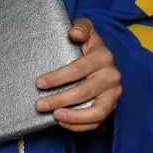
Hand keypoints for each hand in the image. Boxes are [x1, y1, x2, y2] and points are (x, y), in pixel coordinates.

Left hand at [35, 18, 121, 132]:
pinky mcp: (112, 107)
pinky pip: (98, 122)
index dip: (57, 78)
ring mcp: (114, 94)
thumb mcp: (86, 31)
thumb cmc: (89, 46)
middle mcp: (112, 76)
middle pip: (84, 92)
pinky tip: (62, 122)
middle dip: (60, 100)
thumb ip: (81, 27)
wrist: (104, 60)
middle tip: (40, 104)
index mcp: (103, 57)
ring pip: (97, 112)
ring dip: (74, 117)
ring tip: (55, 116)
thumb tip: (73, 33)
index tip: (39, 83)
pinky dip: (80, 125)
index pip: (78, 69)